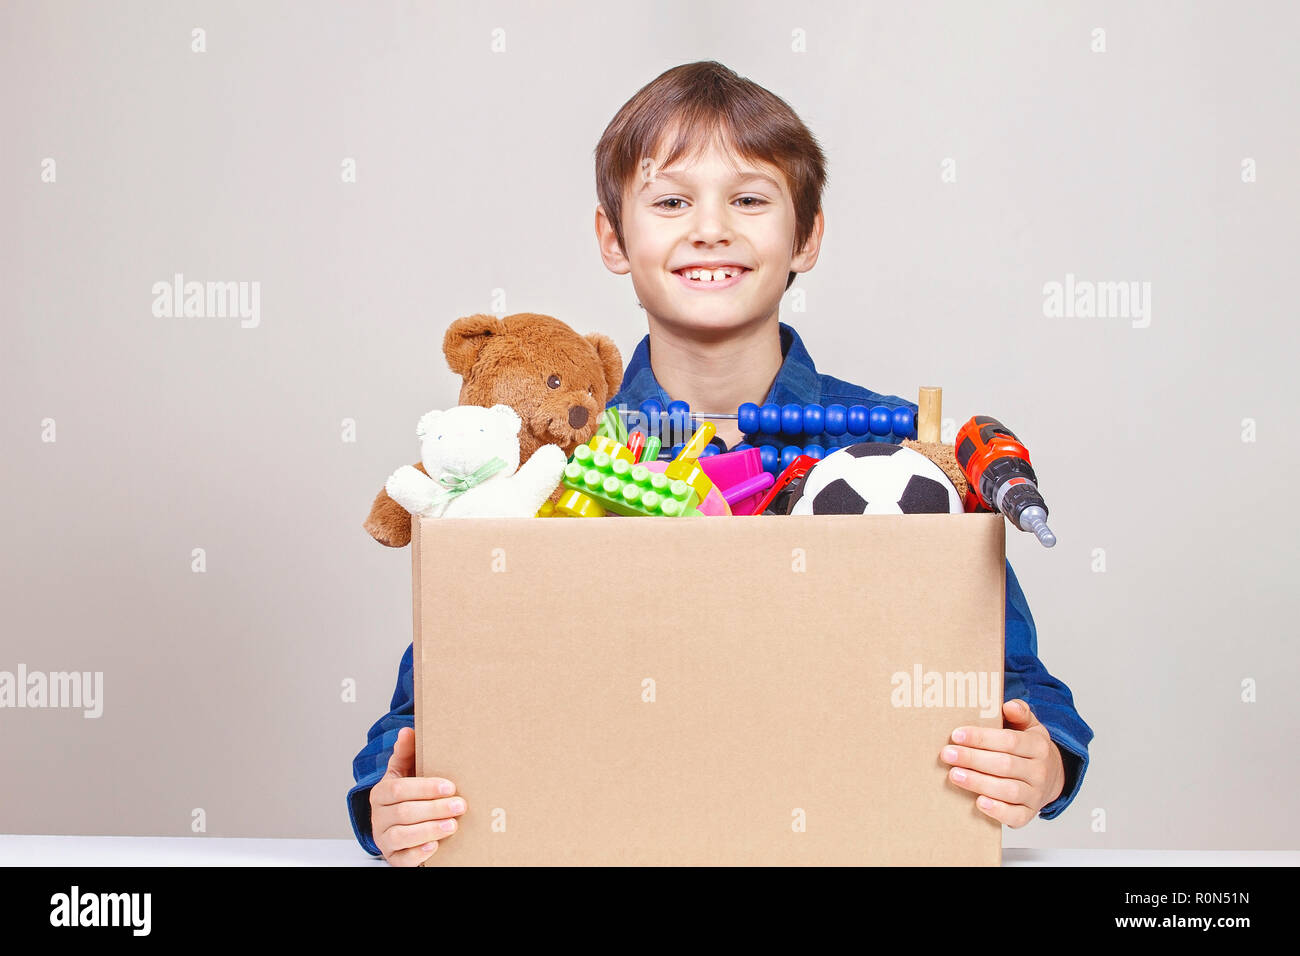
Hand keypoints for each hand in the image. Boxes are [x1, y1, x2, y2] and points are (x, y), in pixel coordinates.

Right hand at [369, 727, 466, 864]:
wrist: (398, 828)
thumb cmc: (406, 798)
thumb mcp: (403, 774)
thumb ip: (405, 754)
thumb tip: (407, 731)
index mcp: (380, 793)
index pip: (399, 789)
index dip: (425, 787)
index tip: (449, 786)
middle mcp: (378, 817)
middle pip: (404, 812)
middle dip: (435, 808)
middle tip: (460, 805)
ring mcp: (384, 839)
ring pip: (403, 835)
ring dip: (430, 830)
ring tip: (453, 825)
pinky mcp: (393, 858)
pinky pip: (402, 858)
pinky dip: (418, 853)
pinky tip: (435, 846)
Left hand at [939, 699, 1064, 827]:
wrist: (1051, 776)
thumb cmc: (1028, 749)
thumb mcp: (1029, 727)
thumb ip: (1020, 713)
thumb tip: (1009, 705)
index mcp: (1038, 746)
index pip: (1009, 741)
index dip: (981, 738)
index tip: (956, 735)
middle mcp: (1039, 771)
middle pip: (1005, 764)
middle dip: (973, 759)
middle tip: (947, 754)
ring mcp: (1035, 794)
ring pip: (1007, 790)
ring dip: (978, 782)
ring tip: (954, 775)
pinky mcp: (1029, 813)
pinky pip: (1015, 815)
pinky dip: (997, 811)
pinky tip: (978, 802)